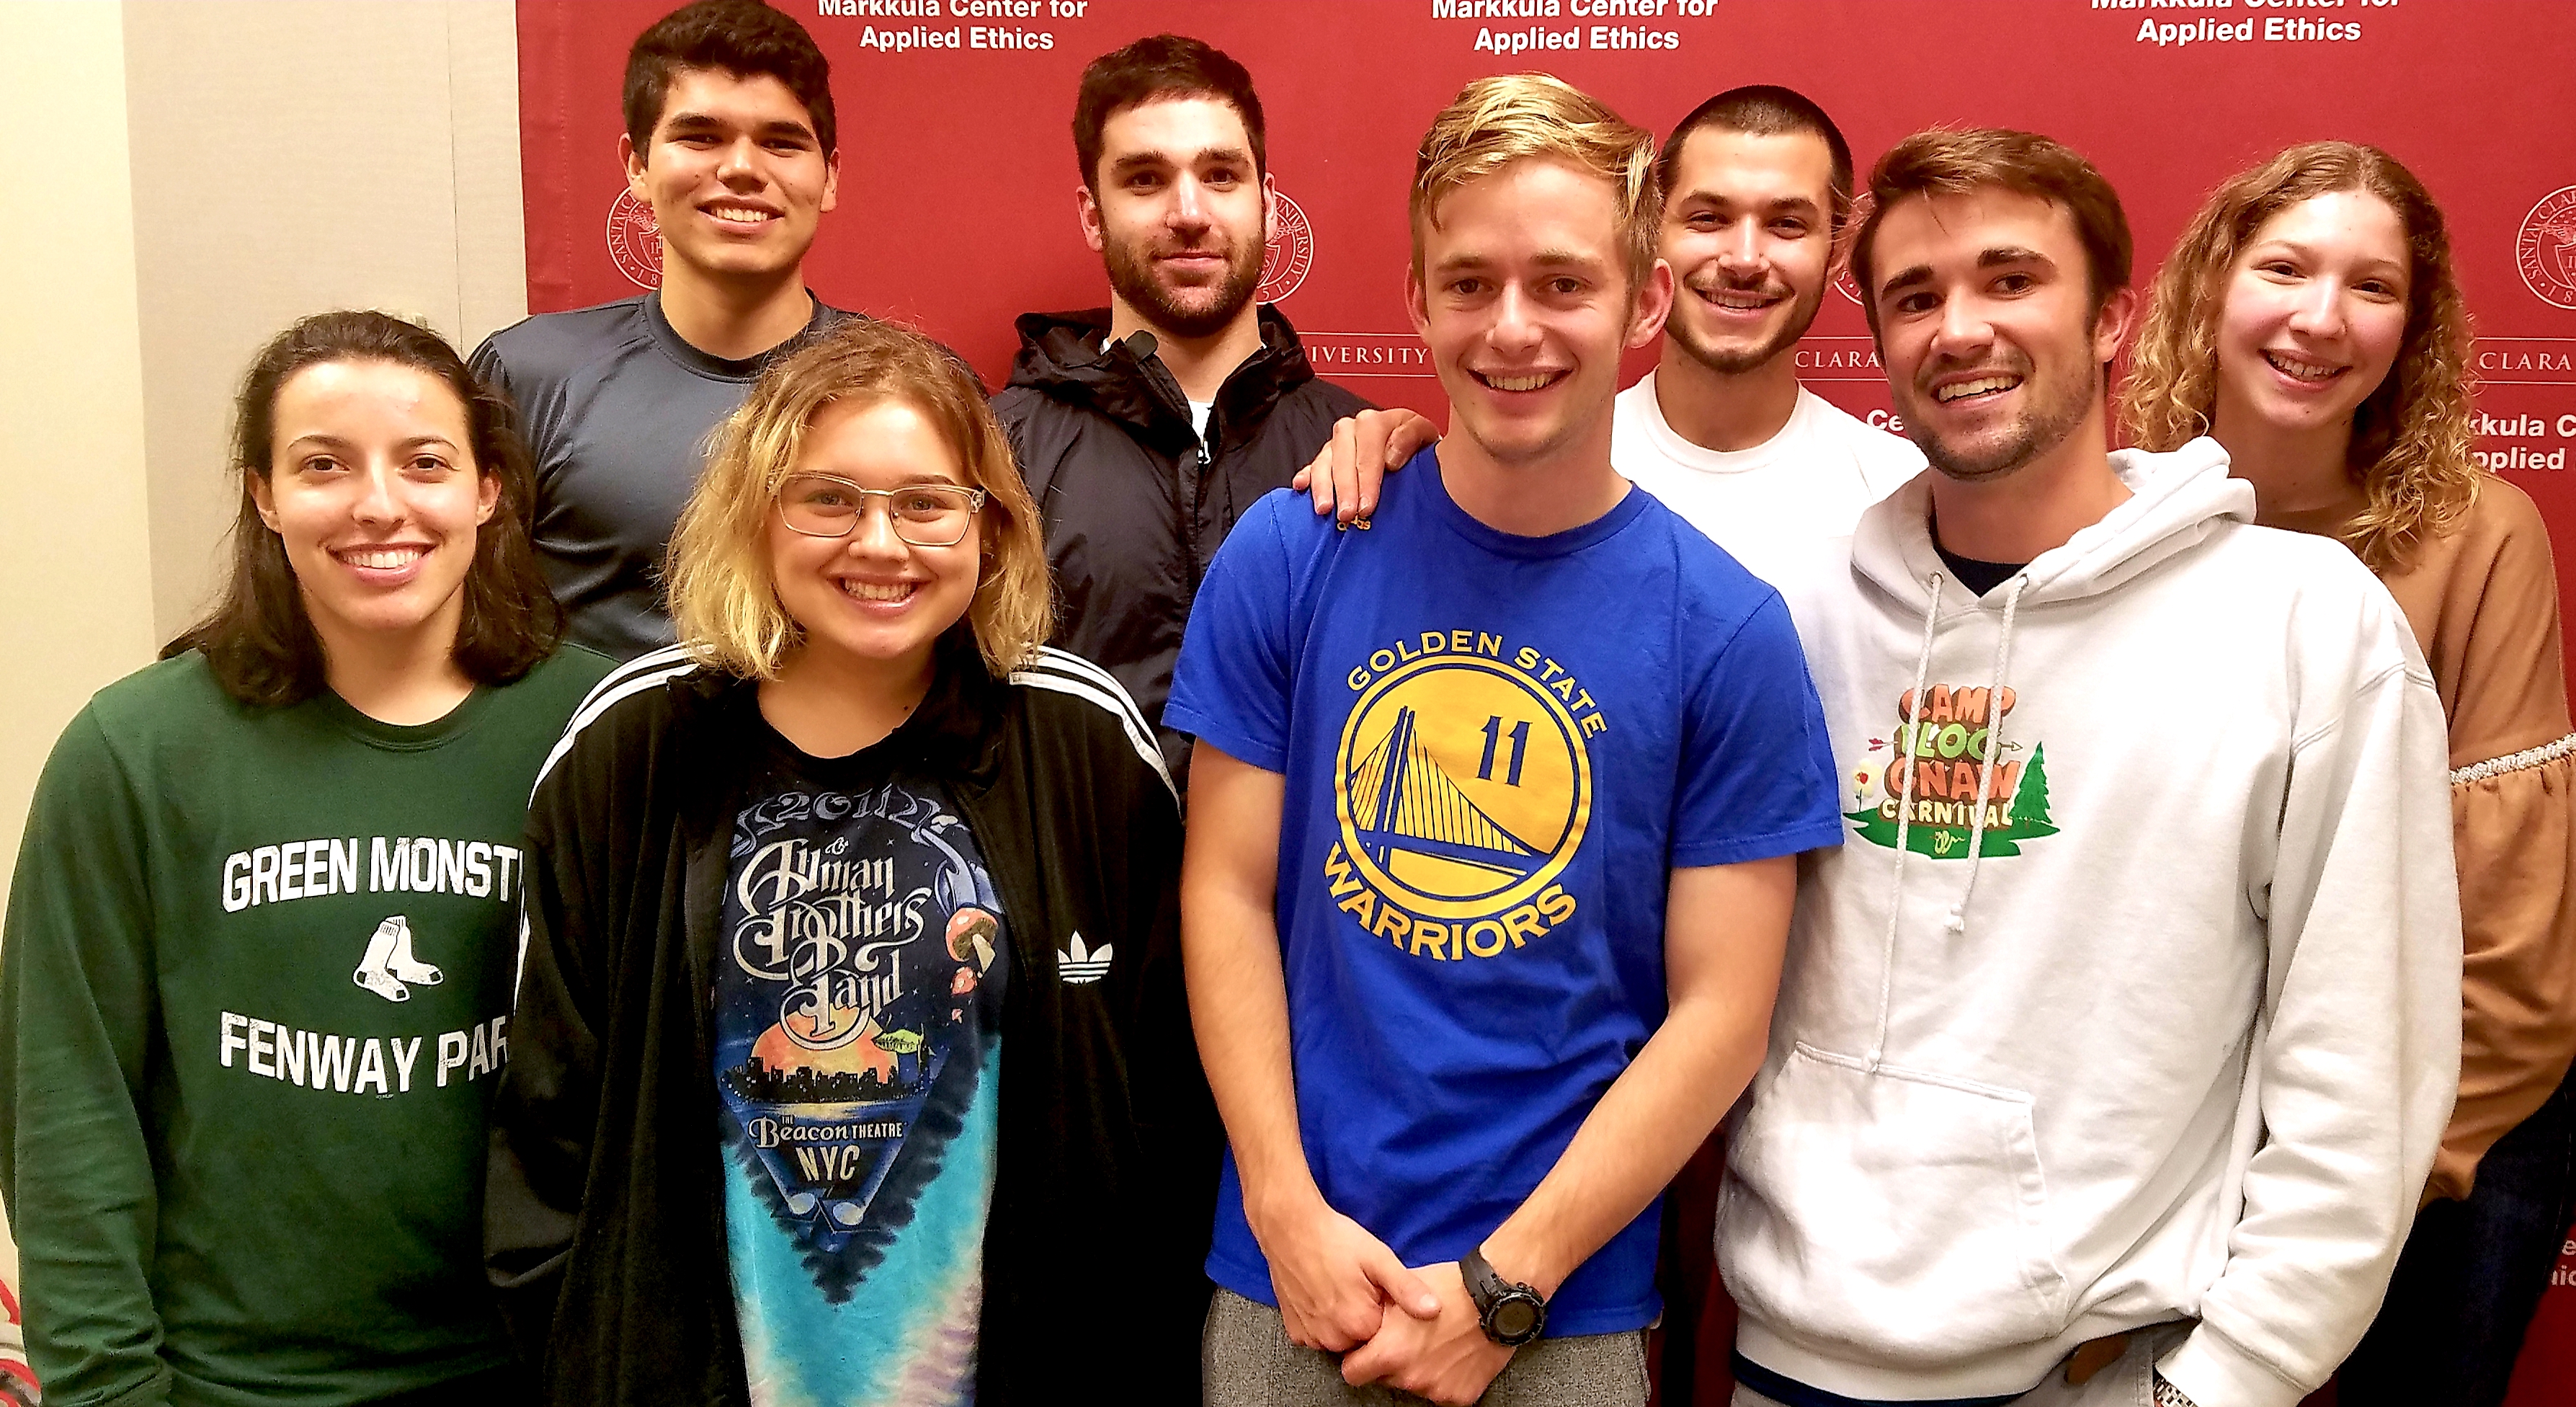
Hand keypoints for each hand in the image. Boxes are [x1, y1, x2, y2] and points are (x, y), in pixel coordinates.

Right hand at [1251, 1193, 1441, 1351]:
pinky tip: (1322, 1294)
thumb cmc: (1337, 1239)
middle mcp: (1332, 1339)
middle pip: (1362, 1341)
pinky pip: (1317, 1335)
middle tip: (1358, 1286)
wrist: (1289, 1227)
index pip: (1386, 1337)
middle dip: (1364, 1319)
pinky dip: (1322, 1321)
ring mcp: (1309, 1337)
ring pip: (1339, 1339)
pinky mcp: (1293, 1330)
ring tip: (1339, 1287)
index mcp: (1359, 1325)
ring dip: (1343, 1322)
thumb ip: (1407, 1289)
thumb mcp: (1379, 1259)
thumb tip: (1435, 1311)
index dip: (1385, 1312)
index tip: (1378, 1291)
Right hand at [1293, 409, 1438, 525]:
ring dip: (1323, 486)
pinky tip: (1300, 487)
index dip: (1367, 478)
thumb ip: (1411, 437)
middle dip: (1344, 487)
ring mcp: (1337, 442)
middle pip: (1343, 455)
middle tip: (1346, 515)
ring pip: (1324, 461)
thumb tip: (1390, 457)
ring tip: (1324, 509)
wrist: (1415, 452)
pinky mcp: (1327, 456)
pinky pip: (1312, 465)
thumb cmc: (1419, 447)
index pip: (1369, 448)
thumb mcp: (1425, 435)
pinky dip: (1306, 476)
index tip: (1368, 506)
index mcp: (1377, 421)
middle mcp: (1353, 428)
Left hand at [1339, 1261, 1514, 1404]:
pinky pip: (1443, 1392)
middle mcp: (1410, 1378)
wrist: (1495, 1298)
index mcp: (1389, 1353)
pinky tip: (1454, 1354)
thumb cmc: (1449, 1288)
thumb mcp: (1399, 1292)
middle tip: (1412, 1339)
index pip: (1353, 1373)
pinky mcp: (1460, 1397)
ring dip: (1421, 1369)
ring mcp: (1436, 1390)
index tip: (1368, 1351)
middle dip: (1393, 1362)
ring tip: (1438, 1342)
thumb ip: (1375, 1318)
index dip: (1359, 1359)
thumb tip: (1359, 1328)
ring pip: (1415, 1385)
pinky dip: (1446, 1378)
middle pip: (1386, 1379)